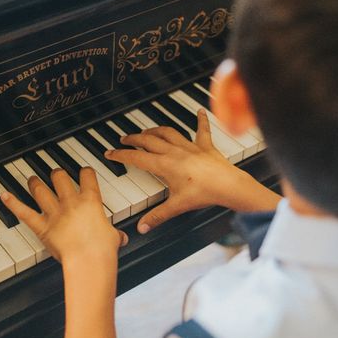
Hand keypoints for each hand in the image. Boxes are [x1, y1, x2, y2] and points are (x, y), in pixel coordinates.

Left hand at [1, 167, 126, 265]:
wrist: (89, 260)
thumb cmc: (103, 250)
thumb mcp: (114, 238)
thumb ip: (115, 235)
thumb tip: (121, 239)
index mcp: (91, 200)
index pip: (87, 176)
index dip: (85, 172)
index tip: (84, 172)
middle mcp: (71, 201)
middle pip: (60, 177)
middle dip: (57, 173)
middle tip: (56, 174)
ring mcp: (55, 213)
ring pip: (40, 190)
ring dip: (34, 183)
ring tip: (32, 180)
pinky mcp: (42, 226)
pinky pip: (24, 212)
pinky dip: (12, 203)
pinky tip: (4, 195)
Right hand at [105, 109, 260, 232]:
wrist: (227, 185)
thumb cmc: (203, 193)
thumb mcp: (176, 206)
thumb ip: (157, 216)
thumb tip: (142, 227)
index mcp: (164, 165)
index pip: (136, 158)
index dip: (120, 155)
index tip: (110, 153)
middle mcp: (174, 152)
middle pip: (148, 141)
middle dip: (133, 139)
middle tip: (124, 139)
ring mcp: (190, 146)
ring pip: (168, 133)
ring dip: (155, 130)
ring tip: (147, 130)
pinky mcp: (205, 146)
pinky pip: (202, 130)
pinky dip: (200, 120)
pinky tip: (199, 111)